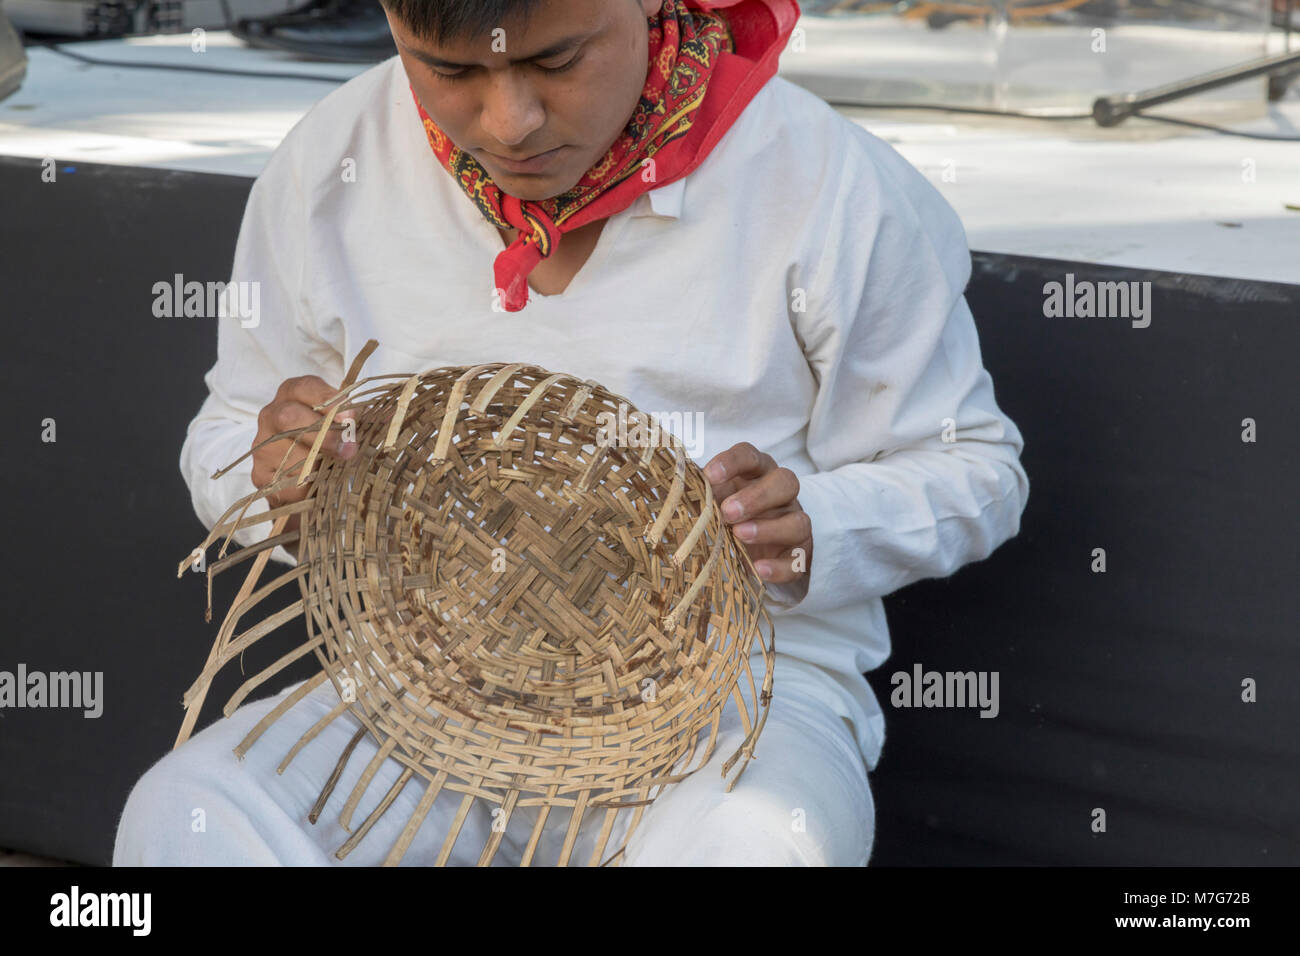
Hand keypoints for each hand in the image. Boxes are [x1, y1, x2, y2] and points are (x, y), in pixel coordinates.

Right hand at [252, 375, 356, 533]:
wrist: (307, 480)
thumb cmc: (329, 442)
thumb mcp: (345, 425)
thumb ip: (363, 418)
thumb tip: (393, 414)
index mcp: (294, 393)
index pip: (306, 387)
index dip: (329, 401)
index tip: (351, 418)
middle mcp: (271, 414)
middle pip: (289, 417)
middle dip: (323, 435)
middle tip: (349, 451)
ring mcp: (262, 444)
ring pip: (288, 453)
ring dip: (319, 464)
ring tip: (337, 471)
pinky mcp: (260, 474)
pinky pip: (286, 481)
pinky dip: (308, 486)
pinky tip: (318, 486)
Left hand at [704, 442, 811, 588]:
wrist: (758, 552)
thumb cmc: (729, 517)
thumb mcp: (713, 503)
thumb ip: (700, 496)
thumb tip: (674, 493)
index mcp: (758, 473)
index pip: (751, 456)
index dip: (732, 462)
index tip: (710, 475)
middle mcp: (781, 494)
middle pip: (785, 481)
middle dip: (756, 496)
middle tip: (728, 512)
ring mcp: (794, 523)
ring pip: (798, 520)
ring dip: (768, 528)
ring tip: (740, 535)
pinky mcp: (800, 554)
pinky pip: (798, 559)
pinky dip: (780, 565)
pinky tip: (759, 569)